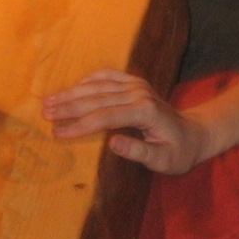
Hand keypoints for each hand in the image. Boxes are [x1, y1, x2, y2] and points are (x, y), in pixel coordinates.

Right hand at [42, 70, 215, 173]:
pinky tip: (71, 88)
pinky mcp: (135, 83)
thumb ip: (139, 153)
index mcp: (145, 111)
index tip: (58, 132)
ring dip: (71, 92)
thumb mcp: (163, 161)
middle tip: (43, 113)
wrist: (194, 134)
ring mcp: (137, 85)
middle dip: (68, 106)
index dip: (79, 125)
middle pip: (96, 98)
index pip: (105, 117)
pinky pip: (107, 77)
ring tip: (48, 101)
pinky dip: (87, 81)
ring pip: (98, 85)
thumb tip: (112, 143)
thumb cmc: (177, 152)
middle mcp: (139, 93)